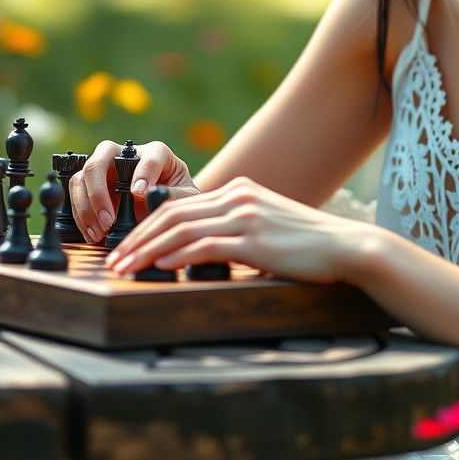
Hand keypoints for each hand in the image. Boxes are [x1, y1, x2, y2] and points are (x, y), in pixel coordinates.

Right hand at [69, 140, 199, 243]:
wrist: (166, 210)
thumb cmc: (178, 198)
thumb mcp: (185, 198)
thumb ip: (174, 196)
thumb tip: (152, 196)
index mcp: (156, 152)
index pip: (150, 155)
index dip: (144, 173)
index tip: (140, 194)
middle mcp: (127, 154)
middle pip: (103, 155)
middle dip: (100, 189)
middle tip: (109, 220)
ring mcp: (107, 169)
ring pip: (83, 175)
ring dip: (86, 206)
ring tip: (99, 232)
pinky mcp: (92, 185)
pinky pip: (76, 194)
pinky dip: (80, 215)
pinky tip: (92, 234)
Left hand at [105, 176, 371, 283]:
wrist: (345, 247)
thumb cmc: (309, 245)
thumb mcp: (268, 227)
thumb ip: (238, 230)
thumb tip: (207, 251)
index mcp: (240, 191)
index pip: (180, 206)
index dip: (147, 227)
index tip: (127, 248)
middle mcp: (239, 197)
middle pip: (172, 214)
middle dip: (137, 239)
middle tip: (113, 260)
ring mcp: (245, 217)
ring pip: (180, 229)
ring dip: (146, 251)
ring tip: (124, 269)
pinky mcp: (253, 241)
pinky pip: (203, 246)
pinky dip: (174, 256)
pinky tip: (157, 268)